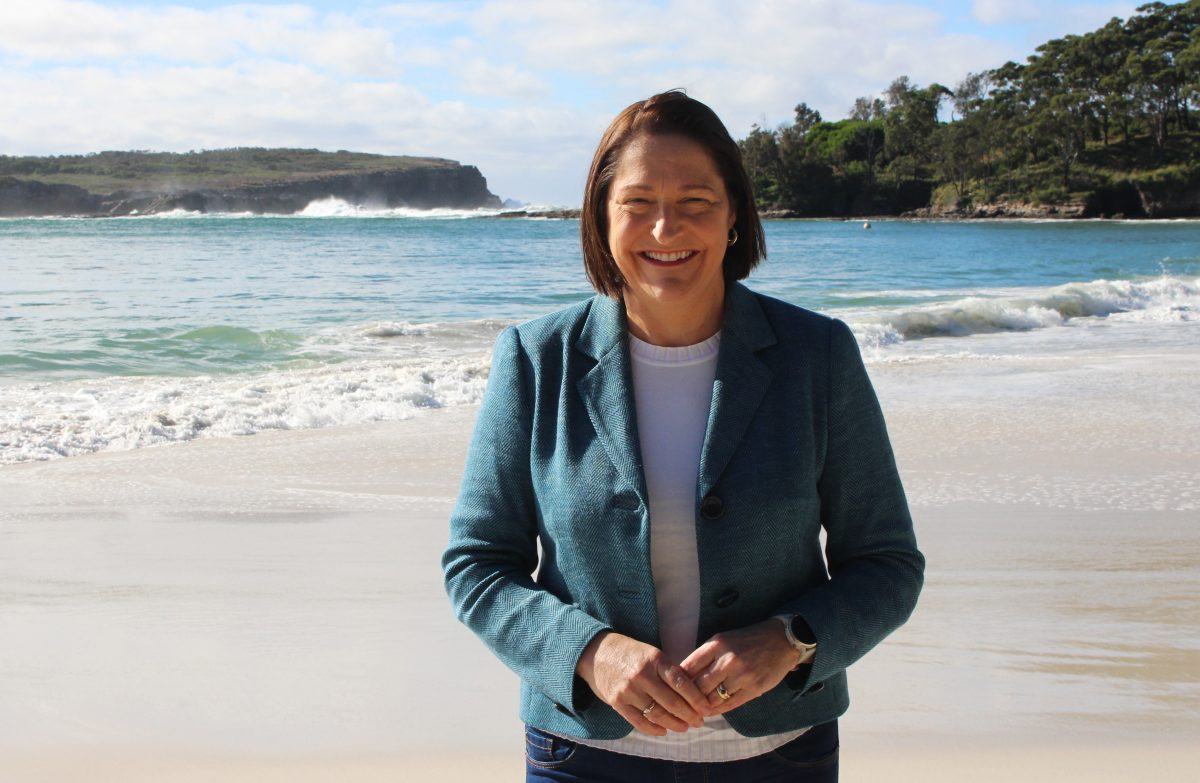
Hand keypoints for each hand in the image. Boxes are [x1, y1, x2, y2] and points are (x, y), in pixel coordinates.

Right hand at [576, 631, 709, 734]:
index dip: (696, 699)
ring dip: (674, 724)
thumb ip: (668, 671)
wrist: (595, 652)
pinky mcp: (617, 702)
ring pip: (657, 714)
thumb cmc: (629, 652)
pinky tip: (664, 731)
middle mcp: (642, 675)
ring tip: (684, 727)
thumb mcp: (651, 653)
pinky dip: (654, 729)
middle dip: (689, 715)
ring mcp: (628, 690)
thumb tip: (692, 692)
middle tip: (699, 722)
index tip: (707, 709)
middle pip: (672, 702)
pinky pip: (639, 721)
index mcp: (655, 660)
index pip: (681, 683)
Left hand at [679, 619, 802, 713]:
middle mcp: (728, 660)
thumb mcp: (723, 640)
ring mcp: (742, 676)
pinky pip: (730, 705)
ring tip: (694, 710)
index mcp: (717, 644)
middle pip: (699, 686)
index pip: (689, 667)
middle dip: (688, 697)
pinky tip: (711, 711)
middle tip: (681, 705)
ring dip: (702, 706)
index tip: (672, 688)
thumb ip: (705, 657)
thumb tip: (683, 676)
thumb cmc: (747, 640)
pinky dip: (718, 710)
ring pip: (713, 698)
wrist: (781, 641)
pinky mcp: (754, 689)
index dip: (678, 681)